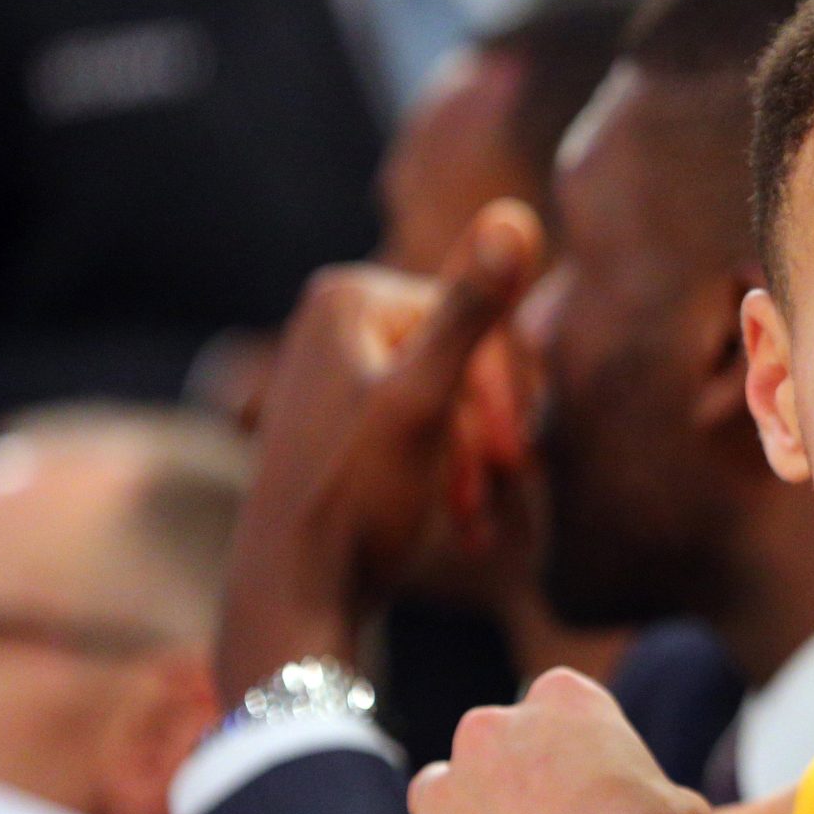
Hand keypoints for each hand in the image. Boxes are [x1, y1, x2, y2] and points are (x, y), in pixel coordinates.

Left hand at [215, 201, 541, 702]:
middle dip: (491, 427)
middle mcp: (332, 318)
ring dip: (477, 459)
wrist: (294, 599)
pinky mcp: (339, 418)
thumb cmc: (355, 503)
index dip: (506, 390)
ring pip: (451, 397)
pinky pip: (424, 424)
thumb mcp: (425, 404)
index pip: (478, 317)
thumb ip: (472, 311)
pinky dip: (450, 471)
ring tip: (478, 520)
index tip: (513, 457)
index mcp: (348, 296)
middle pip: (465, 355)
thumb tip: (518, 215)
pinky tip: (461, 524)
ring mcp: (333, 369)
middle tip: (504, 488)